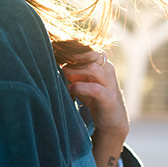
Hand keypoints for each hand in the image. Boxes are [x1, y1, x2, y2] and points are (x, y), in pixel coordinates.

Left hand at [62, 50, 128, 166]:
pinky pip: (94, 89)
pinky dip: (80, 87)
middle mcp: (108, 70)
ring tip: (63, 73)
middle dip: (72, 56)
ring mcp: (110, 83)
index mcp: (102, 63)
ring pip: (93, 68)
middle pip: (91, 54)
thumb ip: (73, 72)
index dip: (72, 47)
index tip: (56, 46)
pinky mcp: (110, 98)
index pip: (87, 49)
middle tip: (57, 57)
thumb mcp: (83, 82)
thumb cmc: (95, 98)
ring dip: (75, 70)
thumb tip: (55, 61)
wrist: (113, 120)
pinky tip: (70, 89)